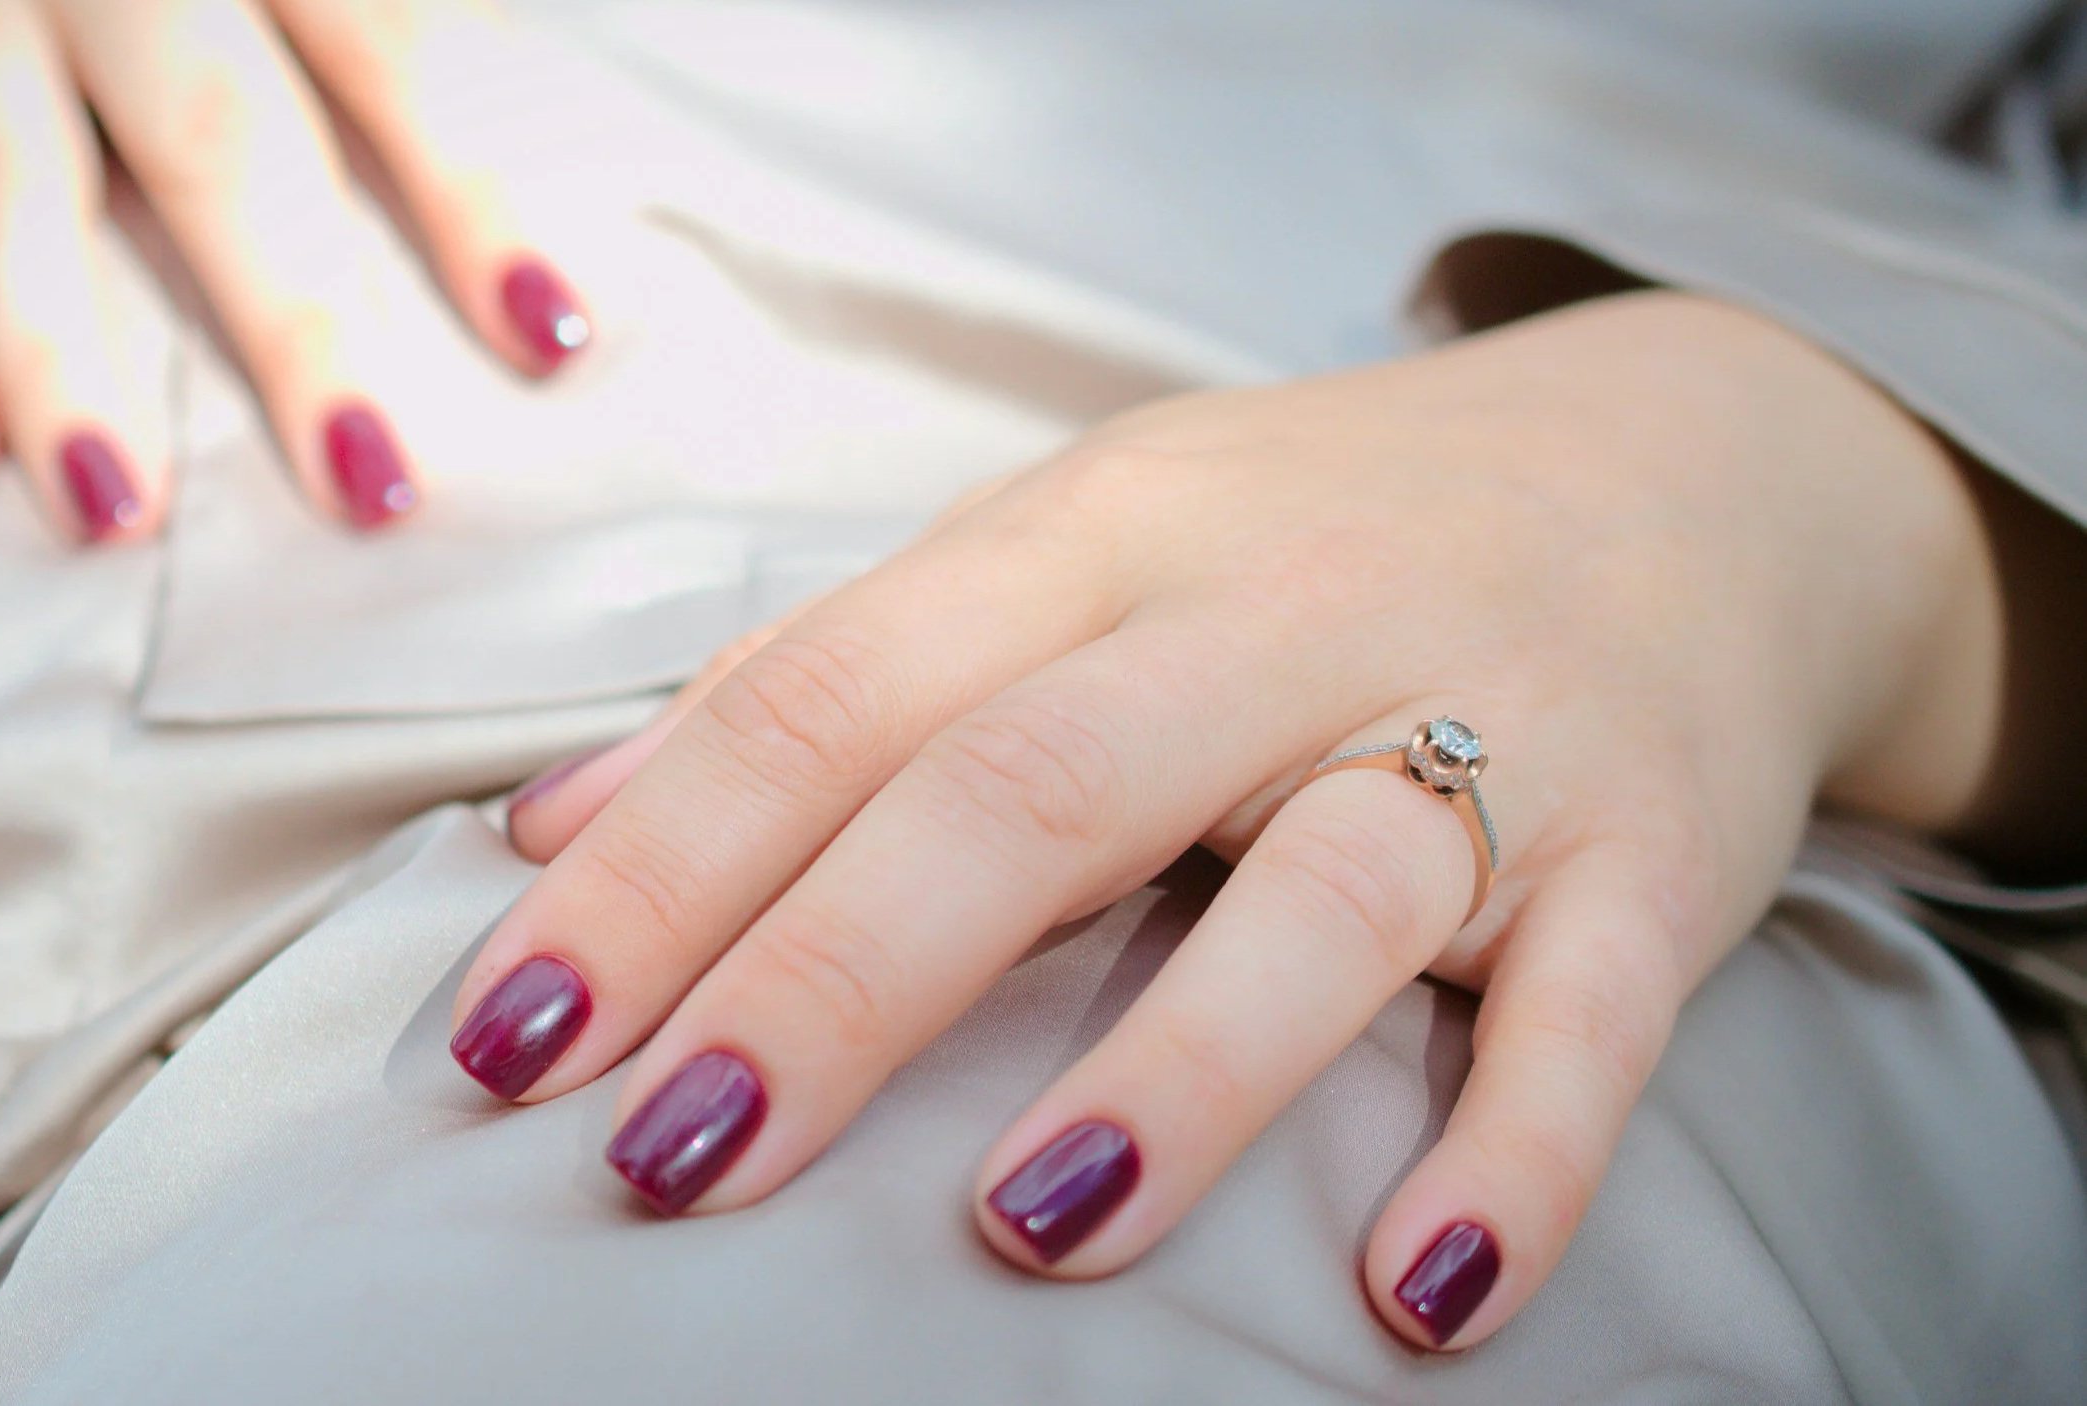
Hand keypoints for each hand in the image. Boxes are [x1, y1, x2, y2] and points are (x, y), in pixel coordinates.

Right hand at [0, 0, 590, 543]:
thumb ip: (385, 34)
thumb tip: (526, 246)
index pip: (389, 46)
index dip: (471, 193)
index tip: (551, 339)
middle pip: (209, 130)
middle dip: (291, 319)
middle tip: (368, 486)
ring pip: (4, 184)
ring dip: (61, 360)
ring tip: (123, 517)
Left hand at [451, 291, 2002, 1348]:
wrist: (1686, 463)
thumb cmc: (1310, 532)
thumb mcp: (1061, 543)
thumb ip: (824, 674)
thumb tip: (556, 829)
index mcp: (1092, 539)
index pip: (831, 697)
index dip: (660, 869)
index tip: (517, 1042)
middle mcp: (1270, 617)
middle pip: (1030, 783)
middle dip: (837, 976)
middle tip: (673, 1158)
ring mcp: (1479, 728)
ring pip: (1322, 884)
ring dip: (1178, 1061)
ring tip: (1028, 1227)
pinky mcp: (1650, 849)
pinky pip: (1593, 1005)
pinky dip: (1515, 1148)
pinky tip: (1420, 1292)